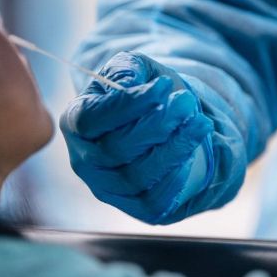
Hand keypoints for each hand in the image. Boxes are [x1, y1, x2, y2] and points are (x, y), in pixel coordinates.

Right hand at [60, 52, 213, 223]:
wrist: (162, 122)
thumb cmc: (143, 92)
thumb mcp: (134, 70)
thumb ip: (126, 69)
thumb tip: (127, 84)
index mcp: (76, 121)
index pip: (92, 118)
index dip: (129, 104)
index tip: (165, 85)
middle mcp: (84, 159)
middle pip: (116, 149)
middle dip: (158, 124)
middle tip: (187, 102)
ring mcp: (106, 187)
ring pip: (137, 176)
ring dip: (174, 148)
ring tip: (200, 123)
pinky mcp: (133, 207)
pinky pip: (152, 202)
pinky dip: (175, 179)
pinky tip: (192, 152)